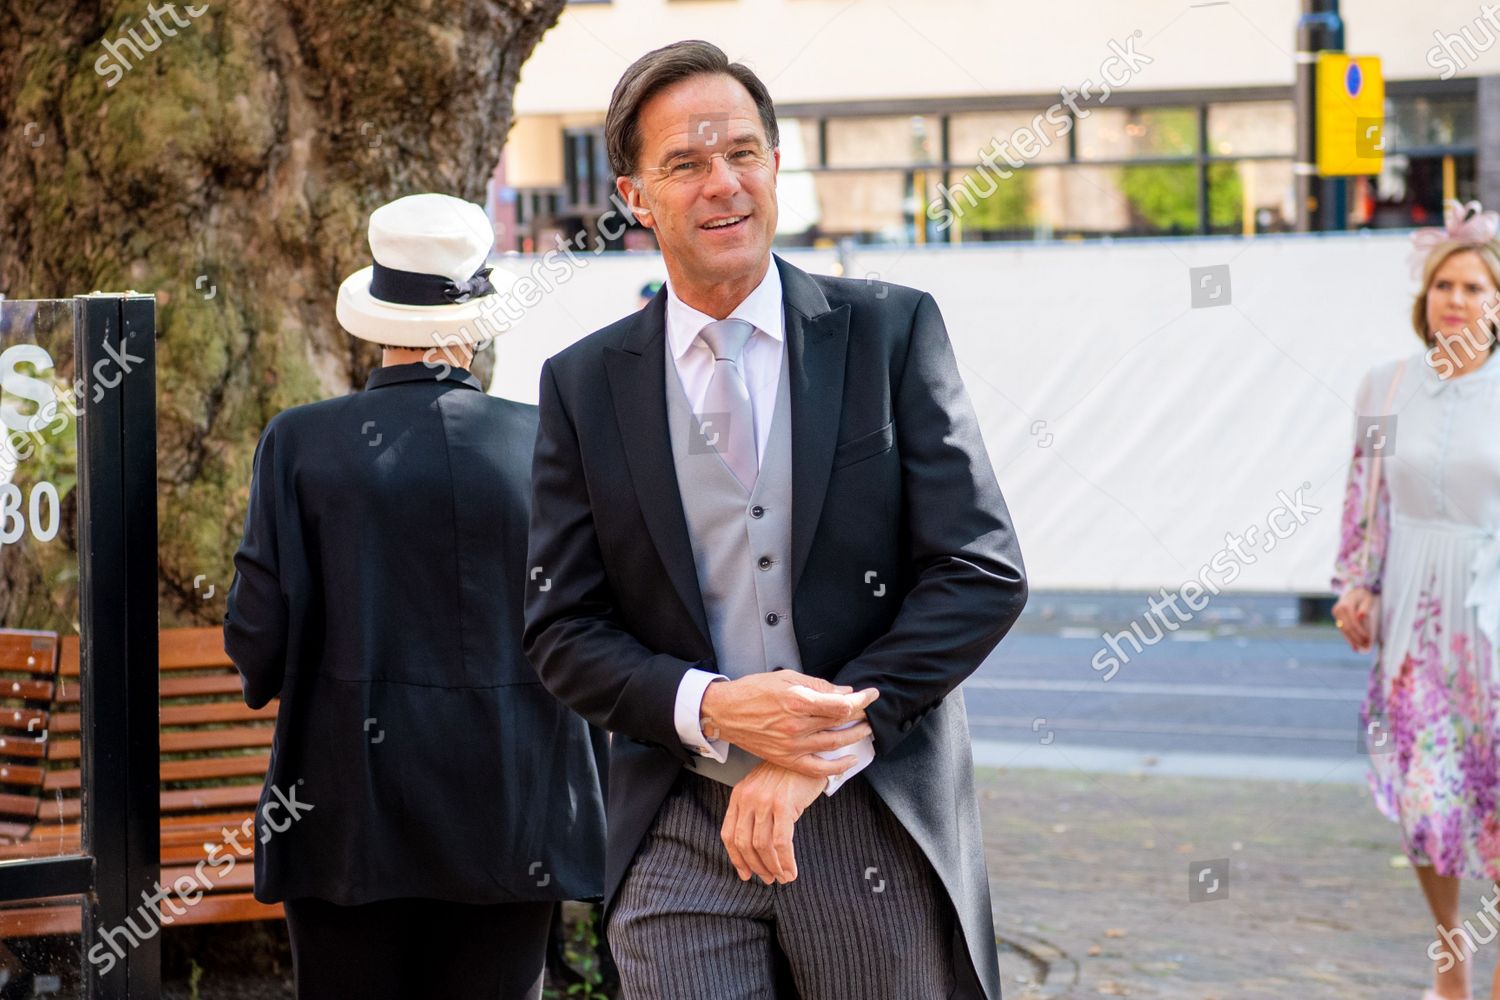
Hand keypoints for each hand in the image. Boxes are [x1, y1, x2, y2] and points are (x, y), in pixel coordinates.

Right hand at [699, 671, 876, 778]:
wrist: (726, 712)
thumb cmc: (753, 691)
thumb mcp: (786, 678)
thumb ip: (817, 686)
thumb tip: (843, 692)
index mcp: (797, 701)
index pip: (841, 704)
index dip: (861, 700)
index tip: (871, 695)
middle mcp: (797, 726)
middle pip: (840, 723)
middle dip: (859, 716)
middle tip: (867, 711)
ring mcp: (792, 745)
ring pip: (834, 744)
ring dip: (854, 737)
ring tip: (864, 730)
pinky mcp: (786, 758)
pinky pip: (817, 768)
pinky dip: (837, 768)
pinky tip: (849, 761)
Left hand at [721, 762, 825, 883]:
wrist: (809, 756)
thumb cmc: (788, 775)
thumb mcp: (763, 790)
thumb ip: (754, 812)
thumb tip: (755, 850)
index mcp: (739, 795)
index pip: (729, 834)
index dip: (736, 859)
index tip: (745, 874)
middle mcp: (748, 797)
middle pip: (744, 843)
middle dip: (756, 866)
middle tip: (769, 879)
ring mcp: (764, 800)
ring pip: (762, 846)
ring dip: (773, 867)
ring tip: (783, 877)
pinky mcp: (783, 804)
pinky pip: (781, 841)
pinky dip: (786, 861)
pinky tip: (791, 870)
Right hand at [1332, 587, 1378, 651]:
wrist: (1354, 591)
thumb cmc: (1363, 595)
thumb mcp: (1367, 599)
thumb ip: (1364, 608)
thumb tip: (1360, 617)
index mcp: (1346, 605)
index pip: (1353, 622)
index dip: (1360, 632)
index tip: (1368, 639)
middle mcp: (1338, 610)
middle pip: (1347, 628)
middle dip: (1357, 638)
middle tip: (1365, 646)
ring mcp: (1336, 614)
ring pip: (1343, 630)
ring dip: (1352, 640)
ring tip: (1359, 648)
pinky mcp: (1337, 618)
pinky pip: (1342, 630)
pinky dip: (1348, 638)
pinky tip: (1353, 646)